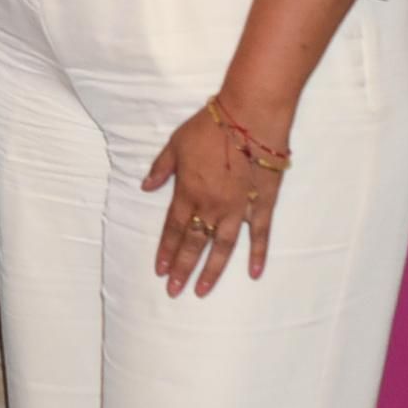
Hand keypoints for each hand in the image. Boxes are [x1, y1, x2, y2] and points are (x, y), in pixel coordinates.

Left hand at [139, 98, 283, 295]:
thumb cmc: (210, 127)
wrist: (248, 117)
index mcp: (188, 192)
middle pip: (194, 243)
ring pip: (223, 247)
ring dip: (211, 270)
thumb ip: (161, 168)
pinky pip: (260, 235)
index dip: (165, 249)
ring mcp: (238, 208)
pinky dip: (258, 254)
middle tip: (173, 291)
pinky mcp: (263, 203)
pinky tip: (253, 273)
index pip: (173, 229)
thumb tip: (145, 186)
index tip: (158, 270)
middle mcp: (211, 206)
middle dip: (182, 268)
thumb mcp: (175, 144)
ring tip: (202, 291)